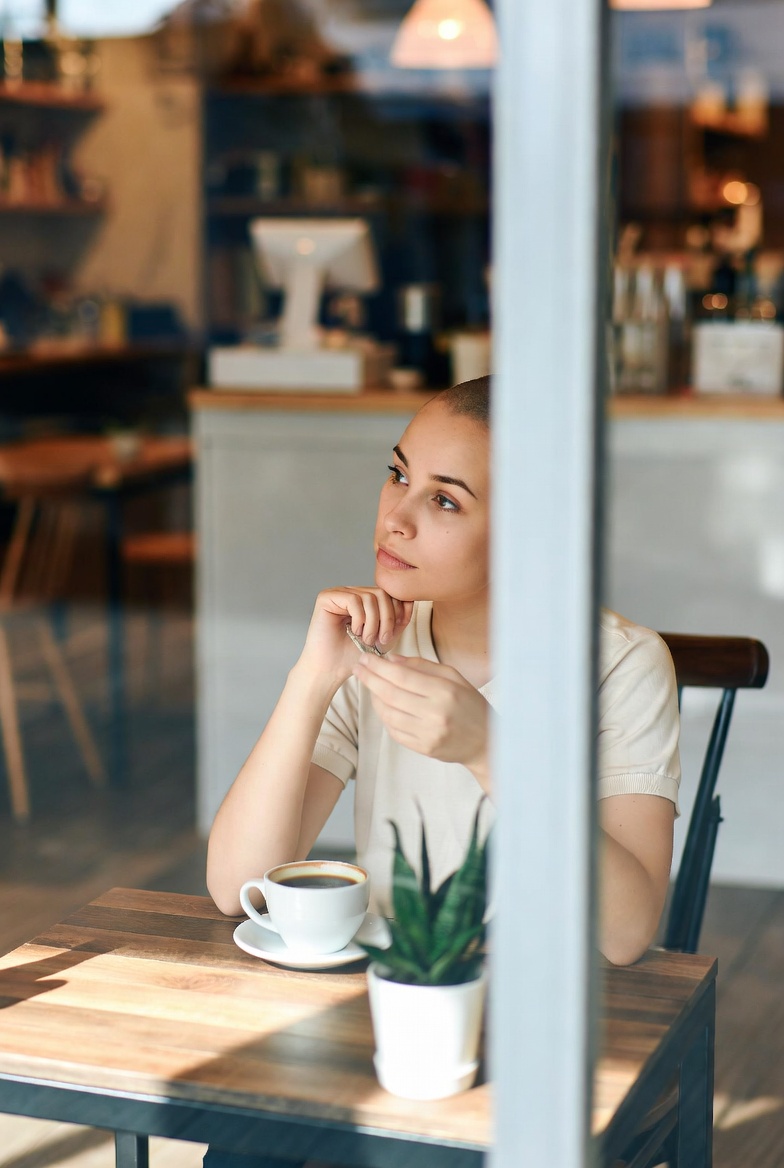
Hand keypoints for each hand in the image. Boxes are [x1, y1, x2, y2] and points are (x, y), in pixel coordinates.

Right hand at [299, 587, 412, 684]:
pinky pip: (353, 599)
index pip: (389, 592)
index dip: (397, 611)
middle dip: (387, 618)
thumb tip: (411, 599)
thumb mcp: (386, 636)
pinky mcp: (326, 597)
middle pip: (382, 593)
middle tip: (381, 639)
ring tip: (366, 639)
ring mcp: (339, 593)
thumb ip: (399, 618)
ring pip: (369, 597)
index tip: (393, 634)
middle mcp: (352, 592)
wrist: (332, 670)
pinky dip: (359, 619)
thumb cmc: (356, 656)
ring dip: (373, 622)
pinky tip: (354, 632)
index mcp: (365, 599)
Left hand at [352, 653, 490, 786]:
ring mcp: (428, 734)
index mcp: (444, 691)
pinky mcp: (424, 749)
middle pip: (390, 694)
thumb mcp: (454, 677)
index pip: (402, 676)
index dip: (379, 666)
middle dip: (370, 679)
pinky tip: (383, 705)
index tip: (365, 658)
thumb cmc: (470, 704)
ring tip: (370, 686)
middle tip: (358, 668)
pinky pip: (394, 731)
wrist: (487, 741)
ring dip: (374, 698)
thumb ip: (422, 666)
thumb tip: (391, 659)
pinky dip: (385, 716)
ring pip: (388, 714)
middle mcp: (436, 713)